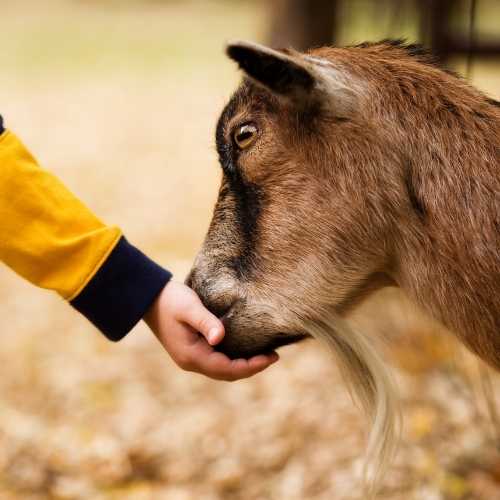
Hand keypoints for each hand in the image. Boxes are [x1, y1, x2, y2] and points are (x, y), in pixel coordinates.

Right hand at [143, 280, 278, 380]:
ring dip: (242, 366)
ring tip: (263, 355)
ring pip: (221, 369)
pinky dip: (232, 360)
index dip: (250, 366)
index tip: (270, 357)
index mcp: (191, 355)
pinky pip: (216, 361)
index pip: (227, 369)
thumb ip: (205, 321)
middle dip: (250, 368)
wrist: (148, 298)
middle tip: (273, 356)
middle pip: (226, 374)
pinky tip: (244, 350)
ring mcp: (189, 357)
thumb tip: (220, 338)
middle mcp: (190, 361)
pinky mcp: (191, 350)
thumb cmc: (170, 299)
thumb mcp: (189, 307)